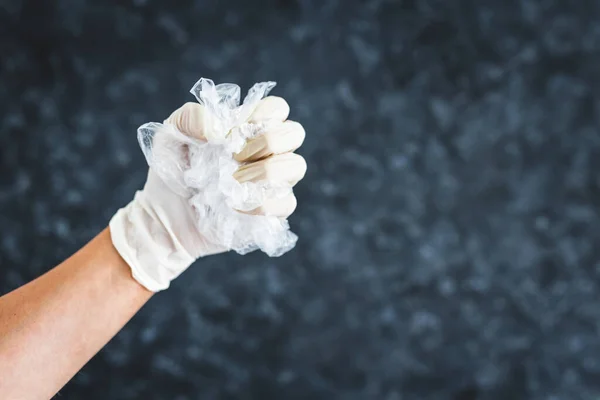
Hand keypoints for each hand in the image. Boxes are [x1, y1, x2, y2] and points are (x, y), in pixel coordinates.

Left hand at [110, 92, 305, 290]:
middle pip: (295, 132)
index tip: (233, 132)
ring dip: (265, 171)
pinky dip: (261, 203)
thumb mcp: (169, 135)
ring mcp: (272, 182)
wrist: (165, 215)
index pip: (277, 108)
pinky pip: (286, 203)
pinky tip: (235, 205)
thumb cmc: (172, 171)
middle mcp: (267, 152)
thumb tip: (219, 130)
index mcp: (248, 128)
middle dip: (268, 141)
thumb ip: (191, 118)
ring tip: (233, 181)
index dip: (263, 114)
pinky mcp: (270, 212)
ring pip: (296, 166)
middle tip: (234, 156)